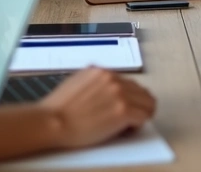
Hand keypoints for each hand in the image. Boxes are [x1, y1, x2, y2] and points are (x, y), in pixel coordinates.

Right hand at [40, 68, 156, 148]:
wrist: (52, 122)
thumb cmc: (58, 108)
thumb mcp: (76, 82)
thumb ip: (93, 81)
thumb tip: (103, 85)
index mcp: (102, 72)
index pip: (129, 83)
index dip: (129, 97)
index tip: (125, 106)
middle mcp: (113, 79)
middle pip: (141, 91)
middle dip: (138, 105)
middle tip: (131, 118)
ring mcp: (120, 94)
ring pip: (148, 103)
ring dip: (141, 114)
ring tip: (130, 124)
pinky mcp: (123, 111)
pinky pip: (144, 116)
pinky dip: (138, 124)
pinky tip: (127, 129)